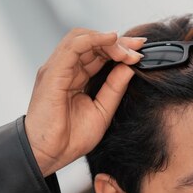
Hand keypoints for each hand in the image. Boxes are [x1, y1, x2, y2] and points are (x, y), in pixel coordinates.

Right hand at [25, 28, 145, 176]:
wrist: (51, 154)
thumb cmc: (71, 138)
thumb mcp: (102, 111)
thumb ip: (114, 89)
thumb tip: (129, 67)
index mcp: (76, 77)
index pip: (98, 53)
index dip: (120, 49)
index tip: (141, 52)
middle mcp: (65, 69)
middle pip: (92, 42)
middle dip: (119, 43)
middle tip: (139, 49)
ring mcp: (58, 68)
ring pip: (83, 38)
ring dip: (109, 41)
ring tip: (128, 51)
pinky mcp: (53, 72)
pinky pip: (74, 46)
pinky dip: (94, 39)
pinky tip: (112, 40)